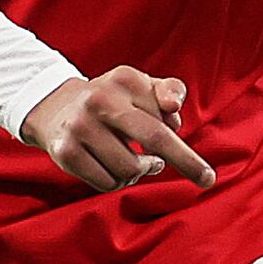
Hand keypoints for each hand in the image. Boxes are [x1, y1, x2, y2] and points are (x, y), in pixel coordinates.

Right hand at [19, 67, 216, 195]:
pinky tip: (115, 169)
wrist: (56, 108)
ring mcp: (80, 126)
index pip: (167, 116)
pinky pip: (106, 182)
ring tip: (135, 162)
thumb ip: (170, 90)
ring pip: (130, 169)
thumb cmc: (114, 100)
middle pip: (154, 138)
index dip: (180, 140)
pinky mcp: (64, 151)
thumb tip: (173, 108)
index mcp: (125, 80)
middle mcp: (100, 100)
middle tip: (206, 179)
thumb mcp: (142, 87)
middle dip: (186, 162)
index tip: (205, 168)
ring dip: (139, 172)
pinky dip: (117, 182)